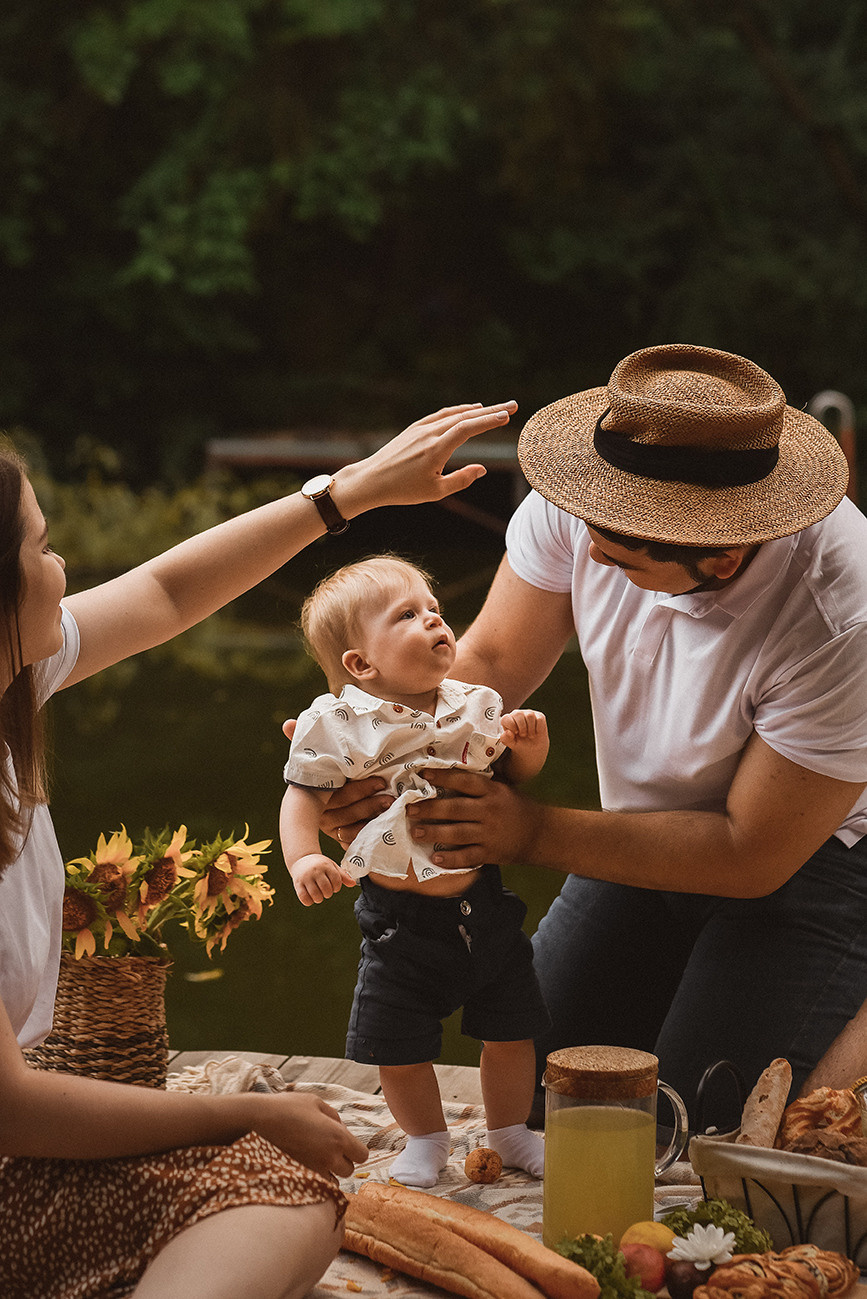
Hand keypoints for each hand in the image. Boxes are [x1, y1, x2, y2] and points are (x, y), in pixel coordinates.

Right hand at [253, 1091, 368, 1178]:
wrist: (261, 1119)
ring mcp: (313, 1169)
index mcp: (338, 1137)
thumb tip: (340, 1127)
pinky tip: (307, 1161)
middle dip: (343, 1160)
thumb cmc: (290, 1106)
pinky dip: (316, 1177)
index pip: (362, 1155)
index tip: (345, 1141)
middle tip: (329, 1146)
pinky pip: (316, 1183)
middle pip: (349, 1171)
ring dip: (330, 1171)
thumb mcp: (316, 1102)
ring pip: (333, 1180)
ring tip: (317, 1154)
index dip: (356, 1148)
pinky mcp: (299, 1175)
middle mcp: (329, 1157)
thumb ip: (334, 1116)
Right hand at [282, 719, 393, 846]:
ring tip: (391, 807)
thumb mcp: (328, 754)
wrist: (350, 793)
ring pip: (351, 830)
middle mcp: (322, 816)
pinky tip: (386, 828)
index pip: (338, 796)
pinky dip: (370, 836)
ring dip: (372, 819)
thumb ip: (306, 739)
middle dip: (369, 804)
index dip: (359, 791)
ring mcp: (334, 831)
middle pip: (345, 814)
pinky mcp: (345, 843)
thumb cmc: (340, 769)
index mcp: (315, 796)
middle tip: (390, 795)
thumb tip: (287, 723)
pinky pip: (356, 844)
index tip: (381, 781)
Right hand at [290, 853, 356, 905]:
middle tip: (325, 891)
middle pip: (327, 889)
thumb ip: (342, 875)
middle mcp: (316, 871)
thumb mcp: (332, 866)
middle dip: (328, 894)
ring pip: (316, 895)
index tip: (334, 886)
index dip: (337, 887)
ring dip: (319, 899)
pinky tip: (310, 898)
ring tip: (318, 894)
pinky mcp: (297, 883)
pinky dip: (309, 901)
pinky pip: (304, 897)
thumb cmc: (320, 865)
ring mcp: (306, 877)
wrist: (301, 859)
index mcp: (326, 866)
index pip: (336, 881)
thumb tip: (353, 884)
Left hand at [334, 401, 517, 514]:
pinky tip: (468, 410)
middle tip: (513, 406)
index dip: (489, 421)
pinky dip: (458, 411)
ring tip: (496, 408)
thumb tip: (482, 469)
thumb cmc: (402, 490)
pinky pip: (441, 415)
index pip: (467, 428)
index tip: (507, 416)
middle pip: (465, 416)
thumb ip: (461, 480)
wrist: (371, 480)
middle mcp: (429, 434)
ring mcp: (420, 429)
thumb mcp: (435, 492)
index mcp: (436, 449)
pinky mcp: (414, 428)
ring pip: (453, 413)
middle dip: (491, 410)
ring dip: (477, 409)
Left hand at [405, 768, 540, 869]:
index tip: (422, 774)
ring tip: (415, 832)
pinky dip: (451, 859)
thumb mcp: (502, 788)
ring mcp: (489, 833)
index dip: (442, 777)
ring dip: (433, 833)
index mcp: (492, 791)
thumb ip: (479, 784)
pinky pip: (467, 857)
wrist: (540, 833)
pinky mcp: (490, 853)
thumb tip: (447, 772)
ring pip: (456, 833)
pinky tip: (435, 858)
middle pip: (454, 808)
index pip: (464, 781)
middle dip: (429, 809)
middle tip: (410, 809)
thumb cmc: (515, 806)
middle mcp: (489, 811)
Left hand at [499, 709, 548, 749]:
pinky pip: (539, 719)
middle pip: (518, 714)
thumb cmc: (520, 744)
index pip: (506, 718)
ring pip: (530, 716)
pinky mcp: (539, 716)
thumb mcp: (512, 744)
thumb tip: (508, 732)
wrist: (533, 748)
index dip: (511, 726)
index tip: (516, 733)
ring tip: (530, 735)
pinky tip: (536, 732)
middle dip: (522, 728)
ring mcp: (529, 713)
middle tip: (523, 735)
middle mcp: (518, 714)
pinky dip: (538, 729)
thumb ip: (506, 739)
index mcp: (508, 719)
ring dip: (530, 729)